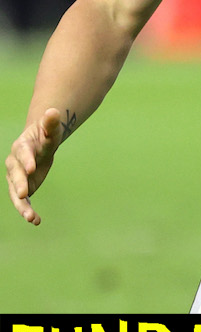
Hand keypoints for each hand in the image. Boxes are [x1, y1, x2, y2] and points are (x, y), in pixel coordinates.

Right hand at [7, 107, 64, 224]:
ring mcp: (16, 177)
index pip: (22, 153)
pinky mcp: (22, 188)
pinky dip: (28, 210)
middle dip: (18, 184)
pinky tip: (36, 221)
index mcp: (21, 148)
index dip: (26, 160)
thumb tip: (54, 111)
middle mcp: (14, 164)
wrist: (39, 145)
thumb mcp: (51, 130)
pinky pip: (23, 201)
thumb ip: (51, 123)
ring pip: (15, 192)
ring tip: (30, 217)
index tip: (31, 168)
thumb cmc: (45, 136)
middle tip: (23, 194)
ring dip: (21, 205)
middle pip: (15, 174)